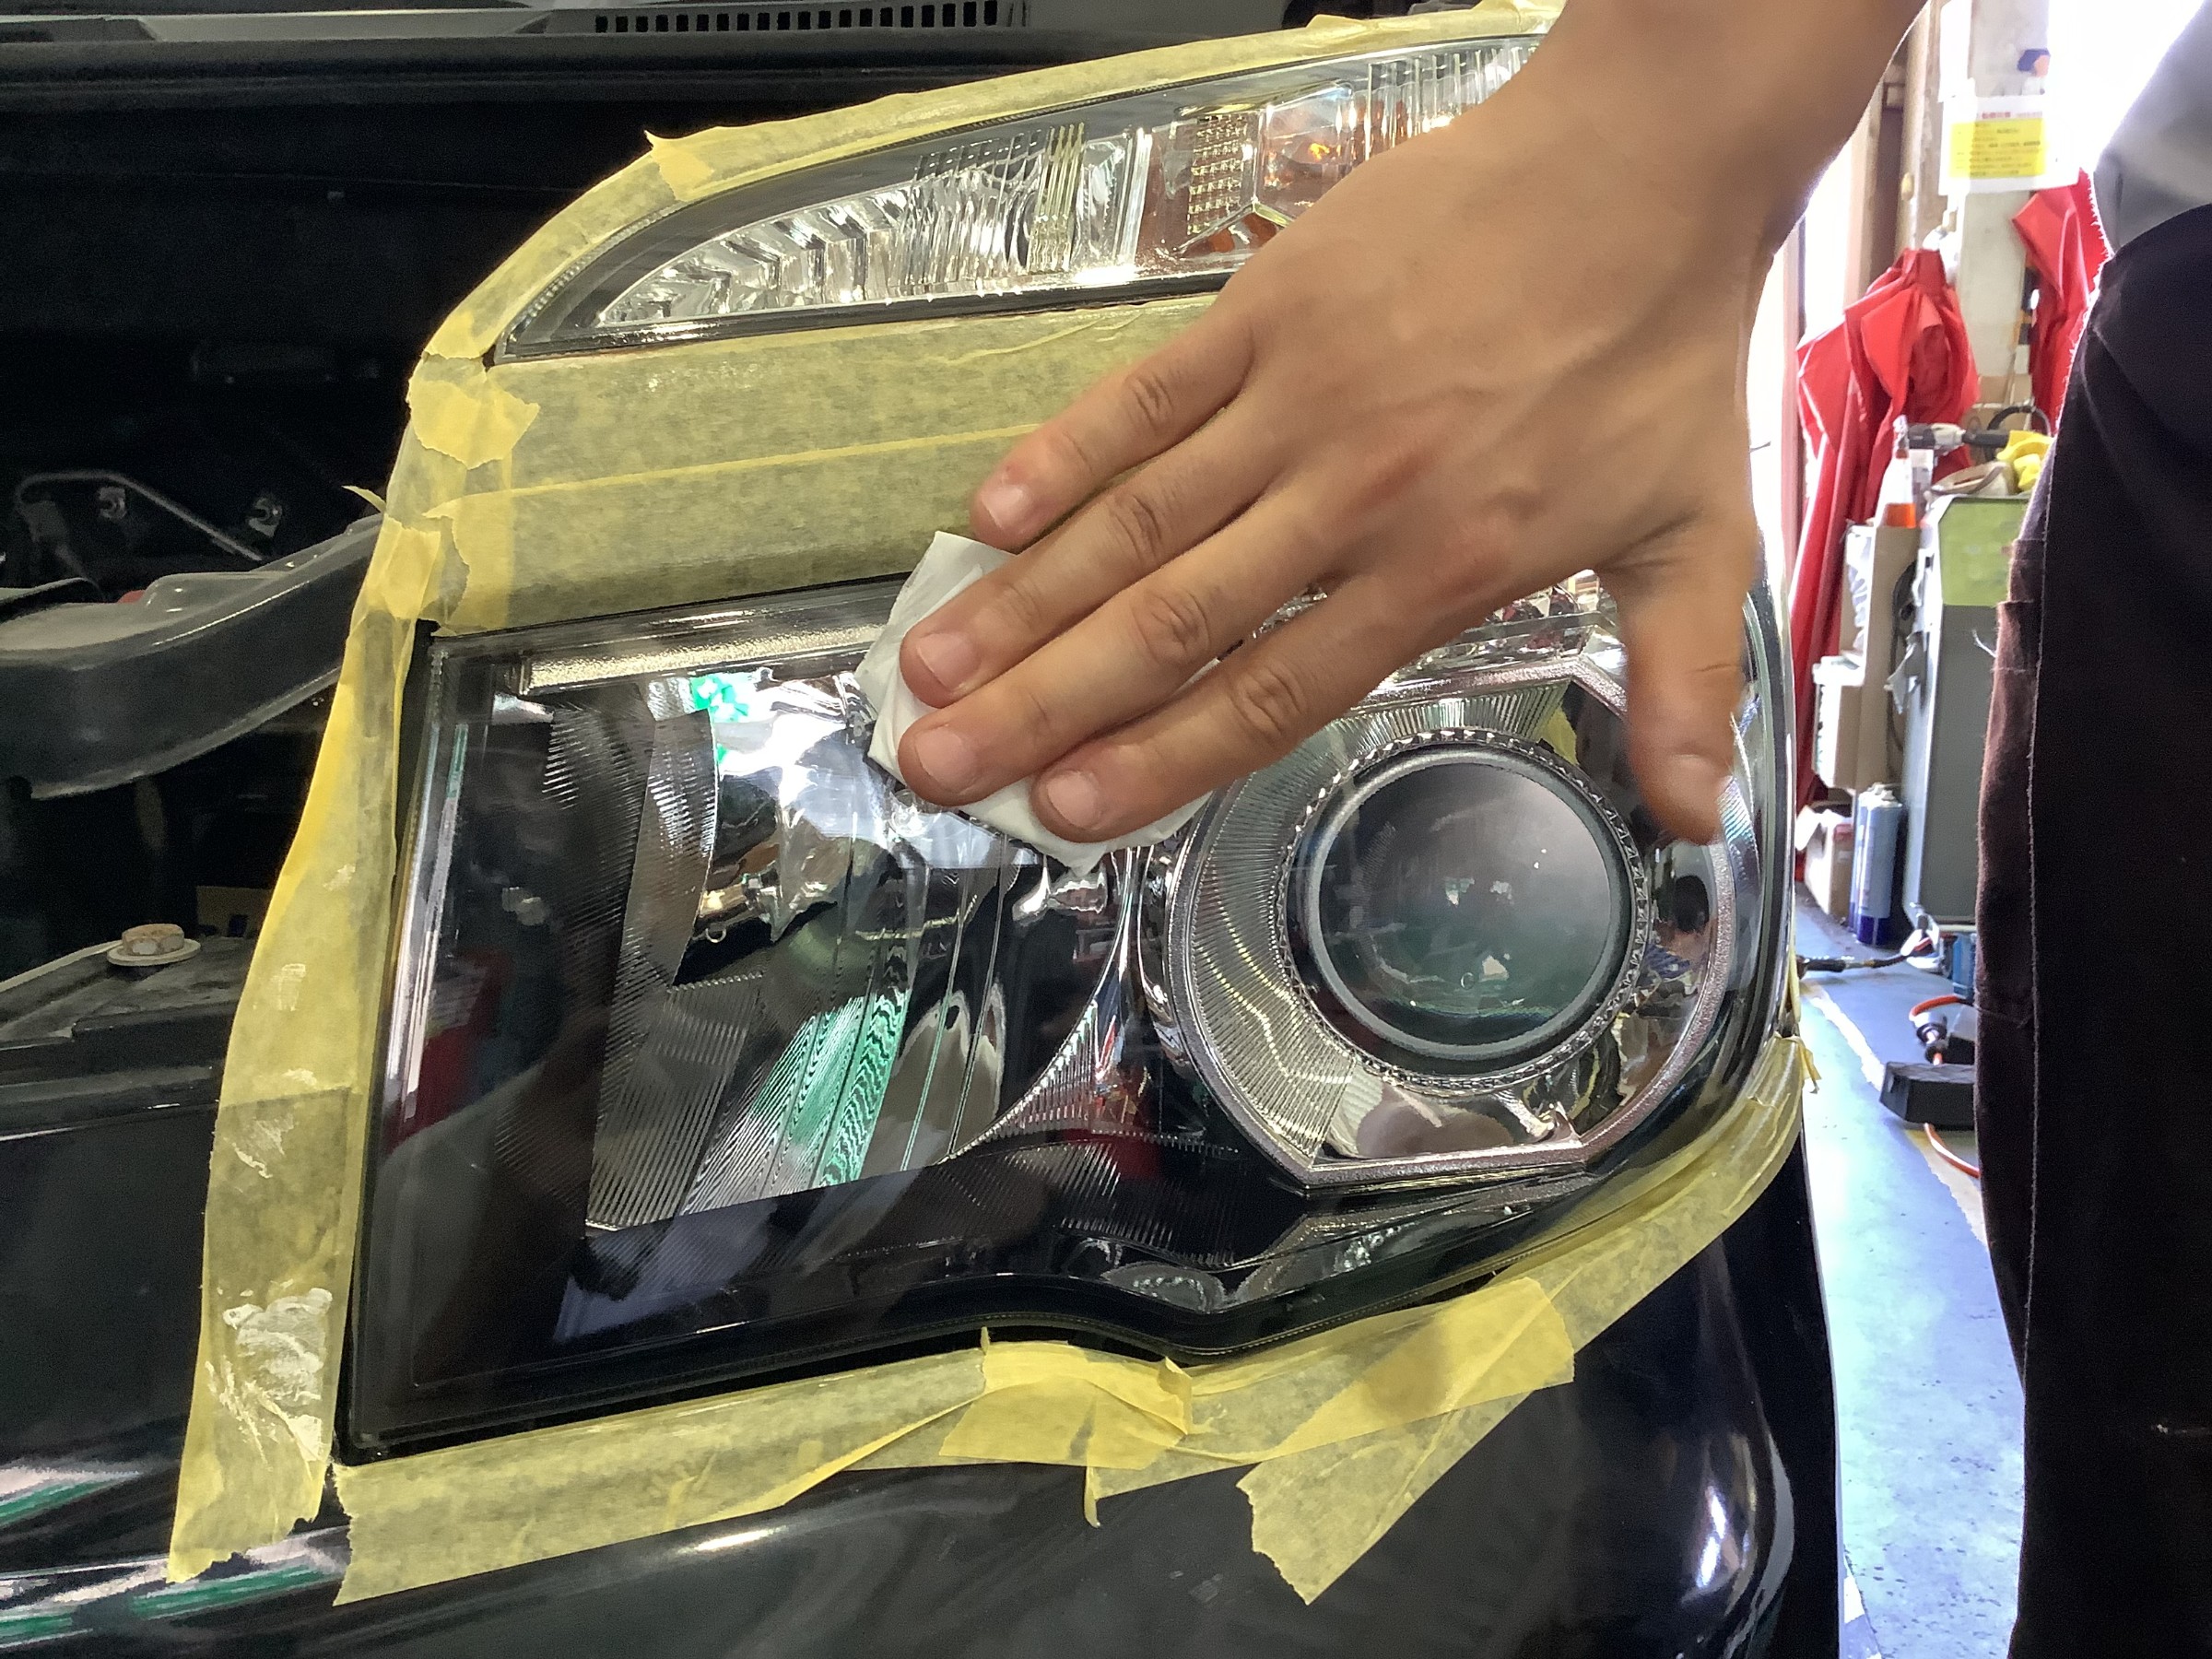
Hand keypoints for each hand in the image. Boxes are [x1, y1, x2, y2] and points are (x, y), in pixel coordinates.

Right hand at [893, 5, 1900, 844]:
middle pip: (1173, 623)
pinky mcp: (1269, 311)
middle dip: (1048, 704)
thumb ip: (1683, 688)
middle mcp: (1352, 498)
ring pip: (1137, 522)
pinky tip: (985, 517)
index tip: (1068, 810)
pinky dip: (1062, 455)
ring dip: (1026, 600)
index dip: (1163, 756)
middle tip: (941, 764)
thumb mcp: (1695, 537)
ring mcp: (1298, 401)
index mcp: (1443, 568)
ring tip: (930, 666)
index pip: (1275, 688)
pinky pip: (1143, 397)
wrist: (1642, 170)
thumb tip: (1697, 822)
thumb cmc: (1656, 353)